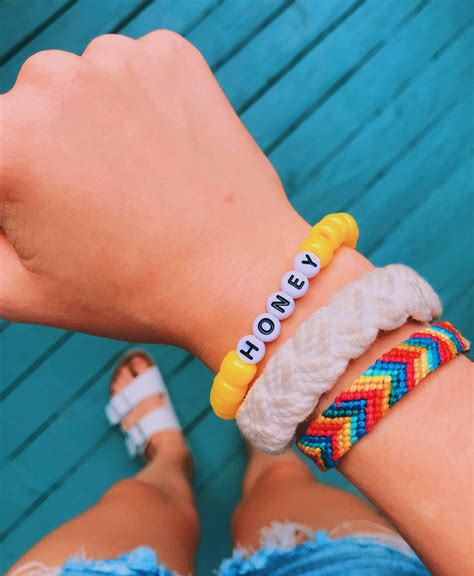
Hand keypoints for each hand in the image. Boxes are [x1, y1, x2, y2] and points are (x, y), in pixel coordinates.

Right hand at [0, 31, 304, 350]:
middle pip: (22, 112)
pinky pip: (129, 72)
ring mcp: (117, 61)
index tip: (41, 213)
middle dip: (41, 154)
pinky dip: (136, 104)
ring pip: (75, 86)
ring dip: (88, 124)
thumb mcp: (19, 292)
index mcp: (6, 142)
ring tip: (132, 182)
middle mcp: (54, 83)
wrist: (239, 276)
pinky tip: (161, 153)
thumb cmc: (132, 292)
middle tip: (90, 206)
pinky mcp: (169, 56)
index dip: (11, 191)